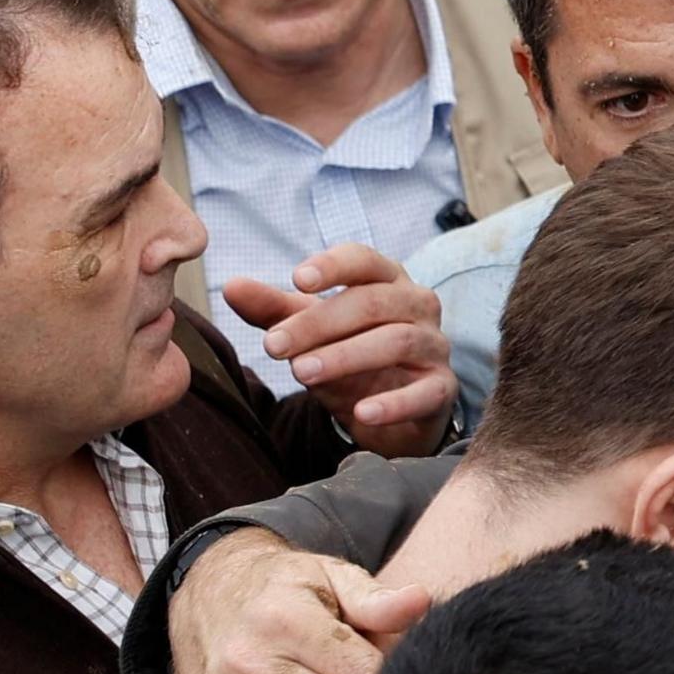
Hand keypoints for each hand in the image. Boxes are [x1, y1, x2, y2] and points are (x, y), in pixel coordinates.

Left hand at [220, 245, 454, 457]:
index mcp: (387, 281)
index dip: (333, 265)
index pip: (365, 260)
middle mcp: (418, 306)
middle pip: (374, 302)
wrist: (389, 411)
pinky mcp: (443, 388)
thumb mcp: (311, 332)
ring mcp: (434, 347)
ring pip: (398, 341)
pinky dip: (393, 403)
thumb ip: (275, 310)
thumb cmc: (351, 354)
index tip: (296, 279)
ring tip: (301, 374)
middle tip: (274, 345)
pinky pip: (425, 392)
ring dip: (346, 356)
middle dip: (320, 323)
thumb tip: (231, 286)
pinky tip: (360, 413)